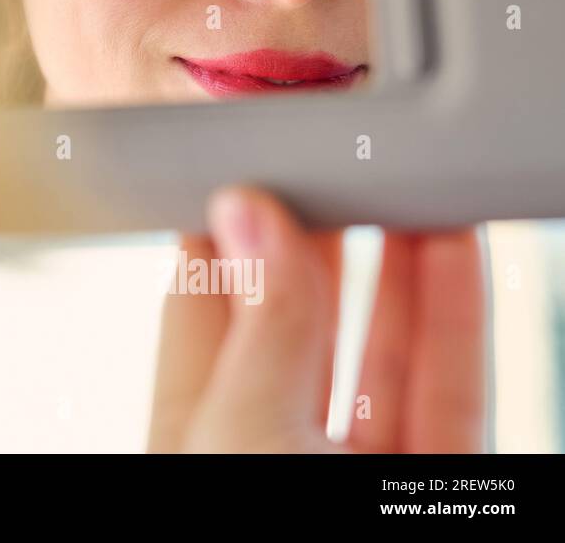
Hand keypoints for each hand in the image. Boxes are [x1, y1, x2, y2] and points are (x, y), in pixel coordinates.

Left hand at [148, 186, 486, 452]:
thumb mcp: (243, 429)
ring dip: (395, 266)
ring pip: (378, 355)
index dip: (222, 234)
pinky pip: (446, 390)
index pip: (199, 311)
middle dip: (315, 239)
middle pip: (294, 326)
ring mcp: (348, 470)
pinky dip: (453, 316)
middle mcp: (269, 448)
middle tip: (331, 164)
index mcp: (193, 435)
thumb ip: (259, 325)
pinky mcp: (425, 482)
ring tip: (398, 189)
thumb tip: (245, 211)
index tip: (249, 166)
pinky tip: (451, 248)